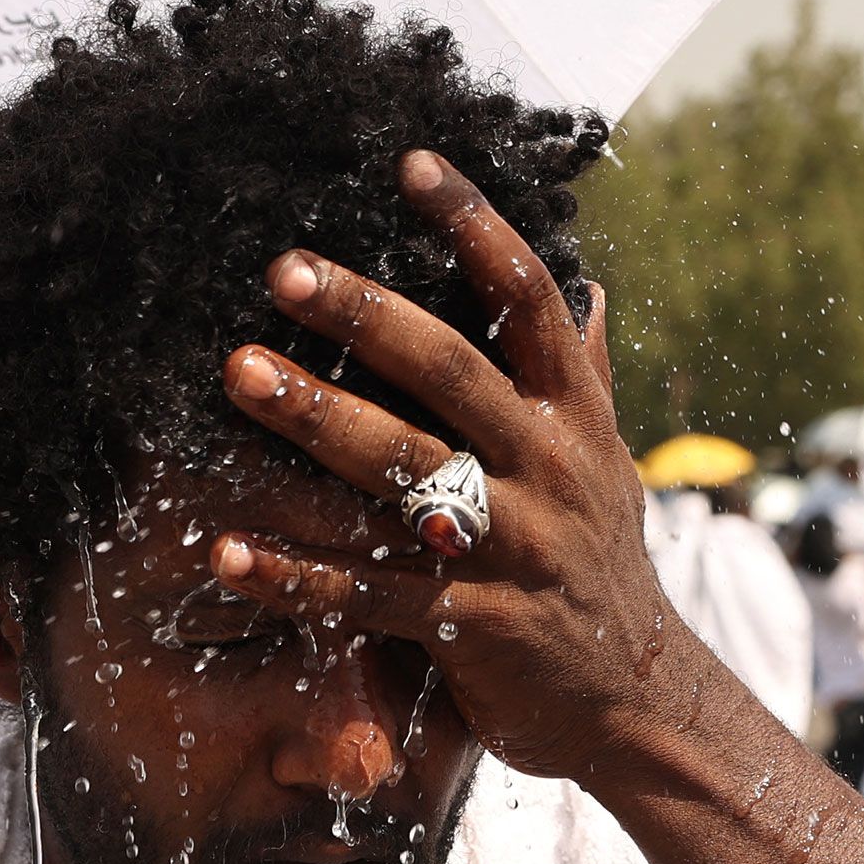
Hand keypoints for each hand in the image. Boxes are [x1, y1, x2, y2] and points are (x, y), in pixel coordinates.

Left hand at [206, 149, 688, 783]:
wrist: (637, 701)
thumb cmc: (600, 570)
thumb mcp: (610, 467)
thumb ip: (587, 377)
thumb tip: (589, 289)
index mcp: (577, 418)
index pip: (530, 301)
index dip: (475, 227)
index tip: (410, 162)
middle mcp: (549, 469)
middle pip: (451, 371)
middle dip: (365, 315)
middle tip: (283, 270)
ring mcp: (513, 549)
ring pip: (403, 471)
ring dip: (313, 419)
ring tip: (237, 374)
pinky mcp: (472, 628)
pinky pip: (367, 590)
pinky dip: (293, 574)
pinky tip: (225, 550)